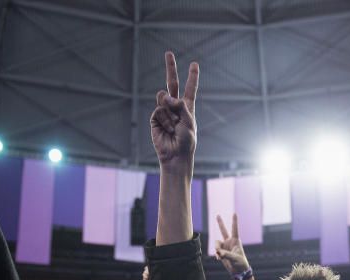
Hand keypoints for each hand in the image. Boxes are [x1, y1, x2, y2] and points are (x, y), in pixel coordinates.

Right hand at [151, 52, 198, 172]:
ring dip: (169, 112)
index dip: (192, 77)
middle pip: (172, 84)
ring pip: (163, 98)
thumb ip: (179, 105)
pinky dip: (164, 120)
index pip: (190, 89)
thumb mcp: (188, 121)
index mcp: (187, 107)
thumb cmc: (186, 141)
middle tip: (168, 53)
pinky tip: (167, 130)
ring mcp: (164, 112)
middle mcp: (175, 107)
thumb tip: (164, 95)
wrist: (175, 156)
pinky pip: (158, 111)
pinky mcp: (155, 118)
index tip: (194, 64)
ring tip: (174, 127)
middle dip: (170, 68)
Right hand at [214, 214, 250, 275]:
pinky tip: (219, 259)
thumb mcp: (234, 258)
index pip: (234, 229)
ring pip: (216, 243)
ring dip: (217, 248)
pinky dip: (217, 254)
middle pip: (223, 230)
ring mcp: (225, 246)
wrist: (238, 271)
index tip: (234, 213)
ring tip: (220, 255)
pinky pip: (216, 250)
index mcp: (236, 241)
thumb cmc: (240, 263)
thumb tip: (218, 252)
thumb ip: (225, 254)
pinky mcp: (221, 252)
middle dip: (220, 223)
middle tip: (217, 215)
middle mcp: (229, 242)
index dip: (234, 221)